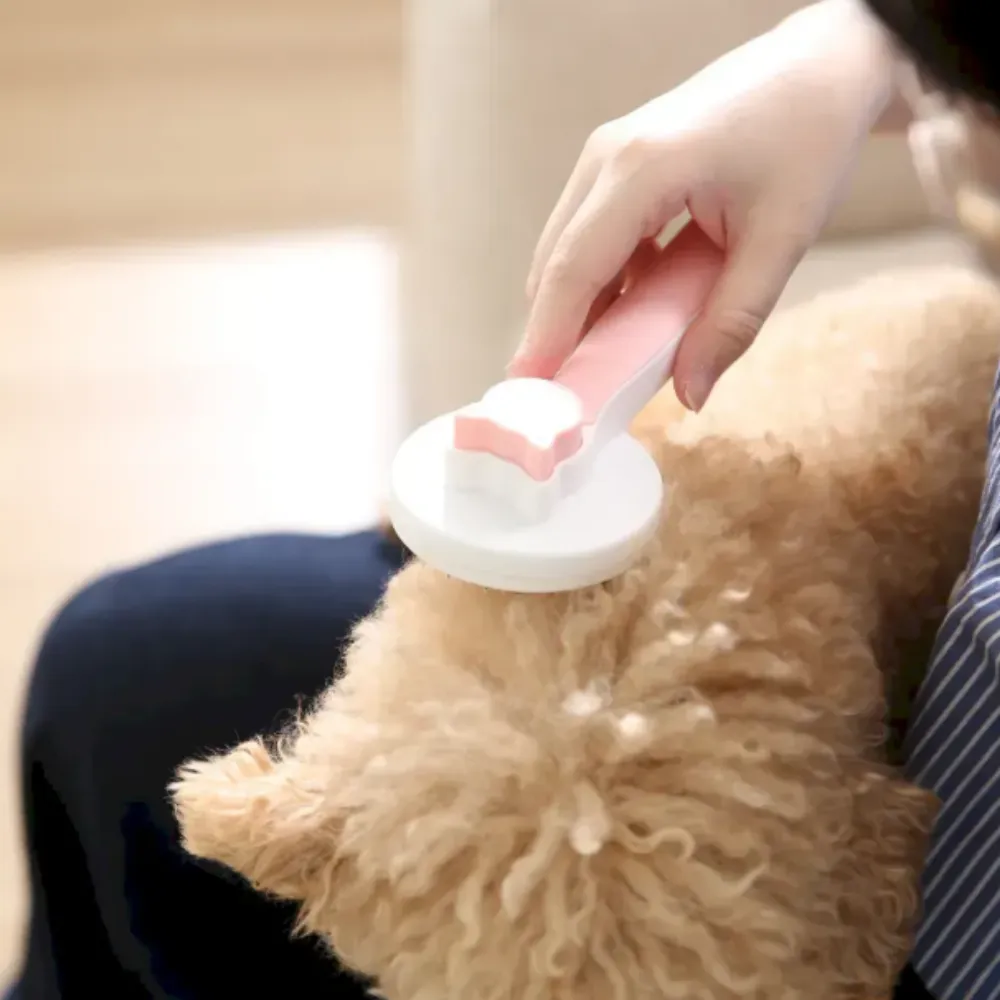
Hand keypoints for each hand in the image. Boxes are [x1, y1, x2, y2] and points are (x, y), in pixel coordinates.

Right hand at [511, 0, 897, 410]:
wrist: (823, 66)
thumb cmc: (808, 137)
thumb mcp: (781, 239)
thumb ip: (732, 322)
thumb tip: (690, 394)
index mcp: (642, 168)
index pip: (574, 270)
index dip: (548, 338)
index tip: (531, 397)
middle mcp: (607, 156)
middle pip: (555, 264)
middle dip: (554, 333)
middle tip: (564, 398)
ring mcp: (606, 155)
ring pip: (565, 251)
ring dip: (577, 309)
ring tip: (596, 365)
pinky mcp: (616, 161)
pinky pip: (588, 235)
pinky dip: (599, 283)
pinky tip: (626, 315)